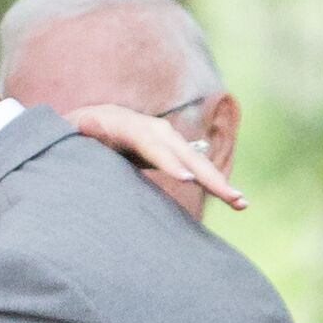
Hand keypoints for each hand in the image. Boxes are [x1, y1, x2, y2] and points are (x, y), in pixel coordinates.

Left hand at [62, 101, 244, 213]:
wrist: (103, 120)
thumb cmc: (87, 131)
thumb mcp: (82, 129)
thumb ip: (87, 129)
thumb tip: (85, 125)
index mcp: (133, 127)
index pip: (153, 145)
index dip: (169, 162)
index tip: (186, 179)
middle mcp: (158, 132)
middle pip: (186, 156)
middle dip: (208, 177)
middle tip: (229, 196)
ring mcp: (171, 142)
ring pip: (198, 164)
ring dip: (219, 183)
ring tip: (241, 202)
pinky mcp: (177, 154)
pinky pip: (199, 170)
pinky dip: (216, 184)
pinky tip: (236, 201)